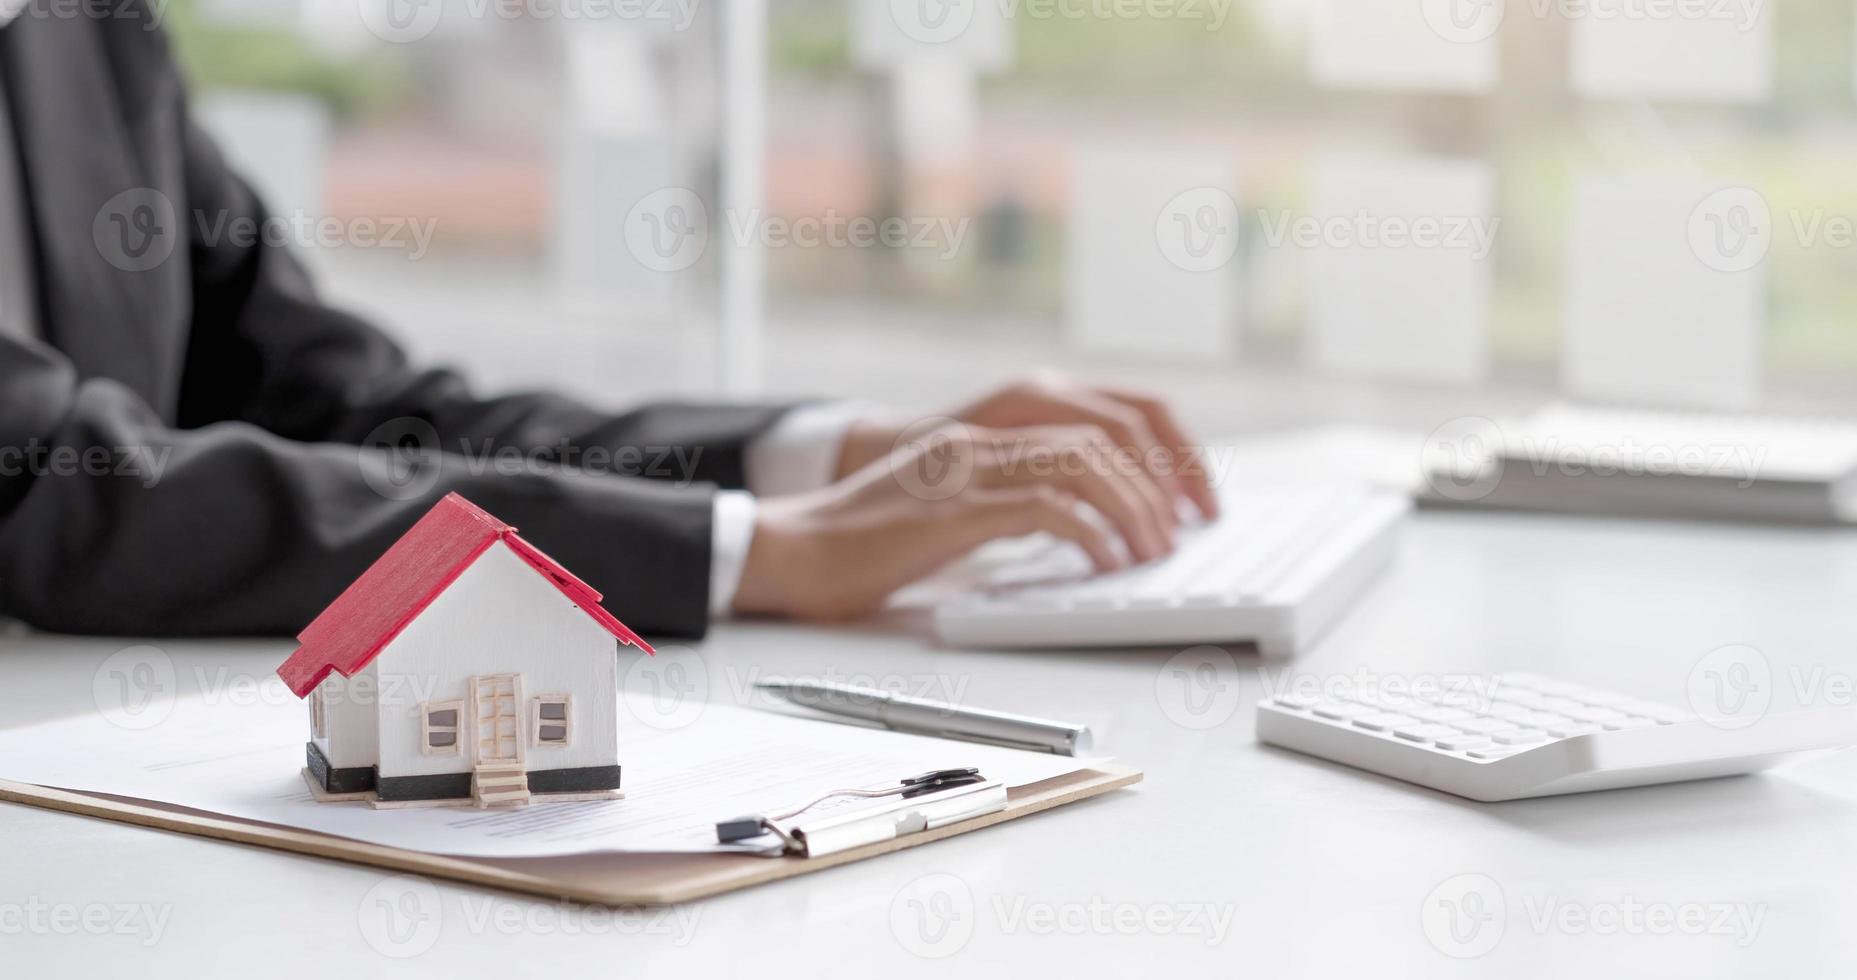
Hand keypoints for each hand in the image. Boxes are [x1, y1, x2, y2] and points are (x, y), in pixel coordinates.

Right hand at [733, 422, 1185, 620]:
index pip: (1087, 424)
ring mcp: (961, 473)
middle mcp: (975, 445)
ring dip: (1131, 508)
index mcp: (978, 442)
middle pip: (1097, 438)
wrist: (787, 553)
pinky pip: (1043, 508)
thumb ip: (998, 512)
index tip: (1179, 503)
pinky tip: (1104, 564)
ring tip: (1152, 551)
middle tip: (1180, 534)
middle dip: (1155, 485)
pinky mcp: (949, 512)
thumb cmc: (858, 550)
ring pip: (1079, 463)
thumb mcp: (943, 518)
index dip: (1147, 459)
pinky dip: (1089, 533)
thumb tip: (1073, 537)